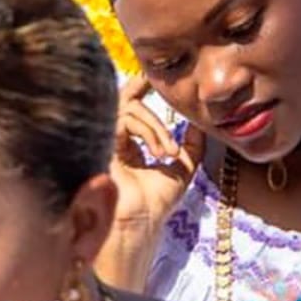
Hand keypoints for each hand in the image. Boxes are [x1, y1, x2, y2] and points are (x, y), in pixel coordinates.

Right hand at [108, 79, 202, 234]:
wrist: (141, 223)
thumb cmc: (156, 203)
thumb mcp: (182, 168)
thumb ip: (191, 144)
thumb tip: (198, 121)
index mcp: (128, 144)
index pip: (130, 106)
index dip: (140, 87)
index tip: (155, 76)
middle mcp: (113, 139)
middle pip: (123, 98)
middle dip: (139, 83)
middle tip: (154, 77)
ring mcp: (104, 140)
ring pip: (129, 109)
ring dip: (157, 127)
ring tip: (170, 152)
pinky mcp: (101, 143)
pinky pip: (125, 120)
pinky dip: (149, 132)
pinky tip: (160, 153)